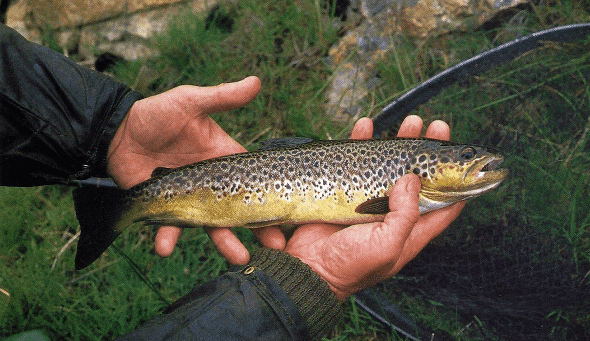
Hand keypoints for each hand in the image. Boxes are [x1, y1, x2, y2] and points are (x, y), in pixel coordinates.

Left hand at [107, 76, 278, 263]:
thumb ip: (222, 96)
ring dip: (223, 242)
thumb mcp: (191, 102)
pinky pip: (169, 226)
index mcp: (223, 159)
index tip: (289, 214)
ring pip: (210, 224)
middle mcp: (210, 183)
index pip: (253, 181)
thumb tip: (256, 81)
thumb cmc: (157, 113)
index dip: (270, 196)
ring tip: (238, 257)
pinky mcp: (164, 207)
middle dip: (258, 229)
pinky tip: (165, 248)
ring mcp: (189, 198)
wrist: (117, 130)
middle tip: (277, 246)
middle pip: (239, 209)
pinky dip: (167, 237)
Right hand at [285, 115, 465, 299]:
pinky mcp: (347, 192)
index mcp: (411, 230)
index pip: (444, 204)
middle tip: (434, 125)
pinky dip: (361, 143)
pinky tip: (365, 125)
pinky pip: (357, 162)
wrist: (309, 269)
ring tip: (410, 121)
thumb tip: (412, 179)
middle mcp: (394, 213)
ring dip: (399, 143)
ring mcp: (370, 201)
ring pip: (390, 165)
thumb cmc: (351, 265)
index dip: (455, 180)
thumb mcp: (387, 245)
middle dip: (428, 151)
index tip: (458, 154)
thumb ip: (405, 215)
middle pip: (418, 178)